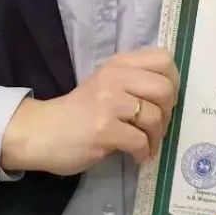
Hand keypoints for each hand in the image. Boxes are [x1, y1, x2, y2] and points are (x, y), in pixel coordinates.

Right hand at [1, 47, 178, 176]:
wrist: (42, 131)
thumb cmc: (79, 111)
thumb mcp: (107, 85)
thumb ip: (133, 83)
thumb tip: (169, 98)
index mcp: (119, 64)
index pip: (163, 58)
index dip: (173, 81)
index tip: (165, 101)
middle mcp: (115, 77)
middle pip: (165, 88)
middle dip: (168, 113)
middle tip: (157, 127)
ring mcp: (109, 102)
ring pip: (154, 116)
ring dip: (156, 137)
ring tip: (146, 145)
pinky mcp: (104, 129)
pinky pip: (139, 141)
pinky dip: (143, 152)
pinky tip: (136, 156)